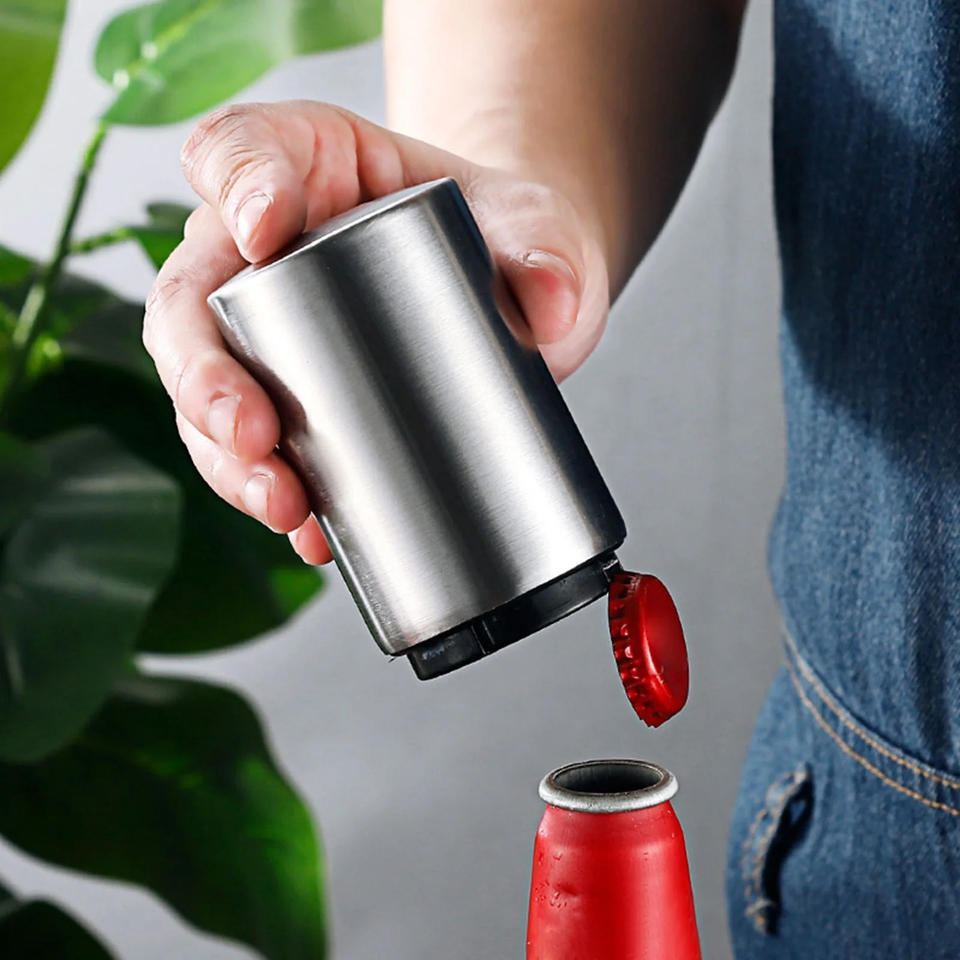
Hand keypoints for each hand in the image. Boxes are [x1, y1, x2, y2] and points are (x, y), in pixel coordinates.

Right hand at [143, 100, 610, 563]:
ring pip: (206, 392)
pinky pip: (254, 451)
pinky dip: (273, 495)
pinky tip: (311, 532)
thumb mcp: (537, 227)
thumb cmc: (511, 239)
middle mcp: (264, 252)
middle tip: (253, 432)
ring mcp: (270, 332)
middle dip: (206, 377)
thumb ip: (548, 249)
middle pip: (191, 301)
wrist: (519, 296)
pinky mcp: (294, 403)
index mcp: (309, 163)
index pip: (237, 150)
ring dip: (225, 459)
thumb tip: (550, 304)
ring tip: (284, 503)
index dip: (233, 186)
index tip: (266, 235)